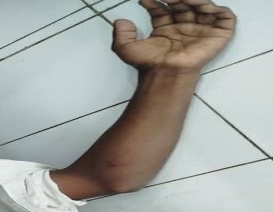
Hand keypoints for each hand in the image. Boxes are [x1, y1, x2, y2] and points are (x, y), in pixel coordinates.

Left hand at [112, 0, 234, 72]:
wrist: (165, 73)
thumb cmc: (150, 64)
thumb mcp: (126, 49)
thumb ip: (119, 35)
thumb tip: (119, 21)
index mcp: (166, 28)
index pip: (164, 8)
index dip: (156, 1)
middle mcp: (184, 26)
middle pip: (183, 3)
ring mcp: (201, 29)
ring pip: (203, 5)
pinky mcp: (217, 35)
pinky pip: (224, 16)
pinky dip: (217, 8)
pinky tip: (203, 7)